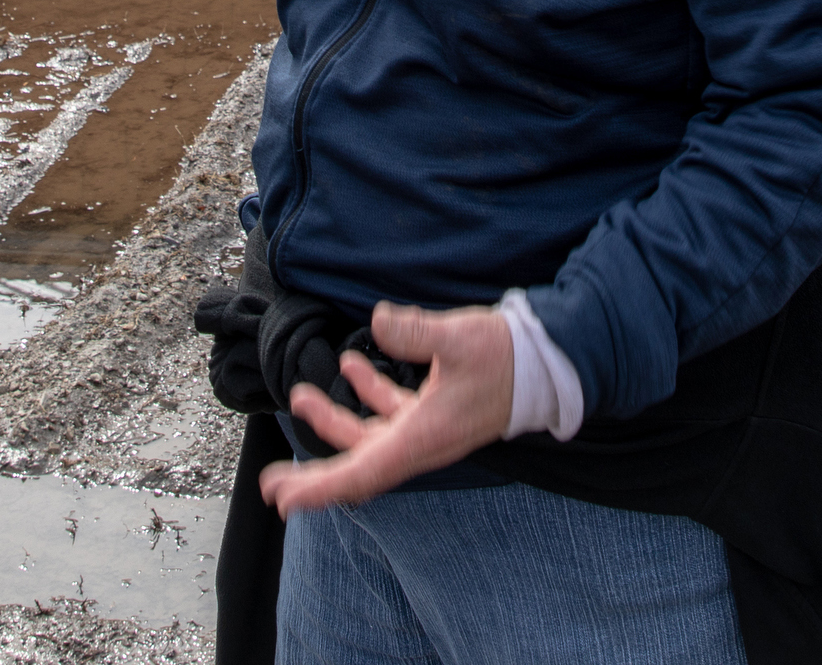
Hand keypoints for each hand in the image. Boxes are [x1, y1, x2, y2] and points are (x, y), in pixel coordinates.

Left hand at [256, 302, 514, 515]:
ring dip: (334, 421)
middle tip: (273, 482)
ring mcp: (428, 428)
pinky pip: (391, 413)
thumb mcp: (460, 339)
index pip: (361, 473)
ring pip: (369, 436)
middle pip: (357, 465)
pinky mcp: (436, 411)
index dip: (319, 489)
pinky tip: (353, 365)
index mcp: (423, 436)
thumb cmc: (507, 357)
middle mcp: (421, 441)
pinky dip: (368, 394)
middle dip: (314, 473)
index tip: (283, 499)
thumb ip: (415, 331)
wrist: (548, 365)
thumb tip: (378, 320)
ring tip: (299, 395)